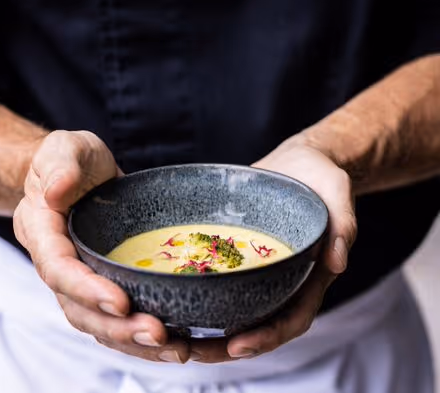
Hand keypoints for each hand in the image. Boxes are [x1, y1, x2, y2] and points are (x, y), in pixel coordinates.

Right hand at [13, 130, 190, 362]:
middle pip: (77, 309)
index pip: (57, 268)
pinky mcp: (102, 285)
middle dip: (115, 327)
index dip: (85, 289)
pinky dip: (140, 336)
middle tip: (157, 333)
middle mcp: (55, 263)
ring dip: (131, 340)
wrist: (78, 174)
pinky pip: (115, 319)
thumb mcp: (65, 147)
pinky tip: (176, 342)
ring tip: (175, 347)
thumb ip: (59, 163)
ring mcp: (78, 279)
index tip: (120, 302)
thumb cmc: (72, 160)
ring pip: (97, 323)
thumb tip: (57, 192)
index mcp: (41, 230)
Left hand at [190, 135, 356, 362]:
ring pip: (236, 310)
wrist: (301, 164)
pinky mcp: (240, 257)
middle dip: (226, 345)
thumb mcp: (338, 192)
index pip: (292, 319)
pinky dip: (201, 296)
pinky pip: (222, 283)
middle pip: (258, 326)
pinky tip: (172, 298)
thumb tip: (337, 262)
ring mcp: (261, 272)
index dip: (266, 337)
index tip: (237, 345)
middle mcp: (284, 281)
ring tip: (174, 337)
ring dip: (208, 329)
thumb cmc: (322, 178)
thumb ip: (342, 223)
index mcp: (311, 277)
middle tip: (190, 351)